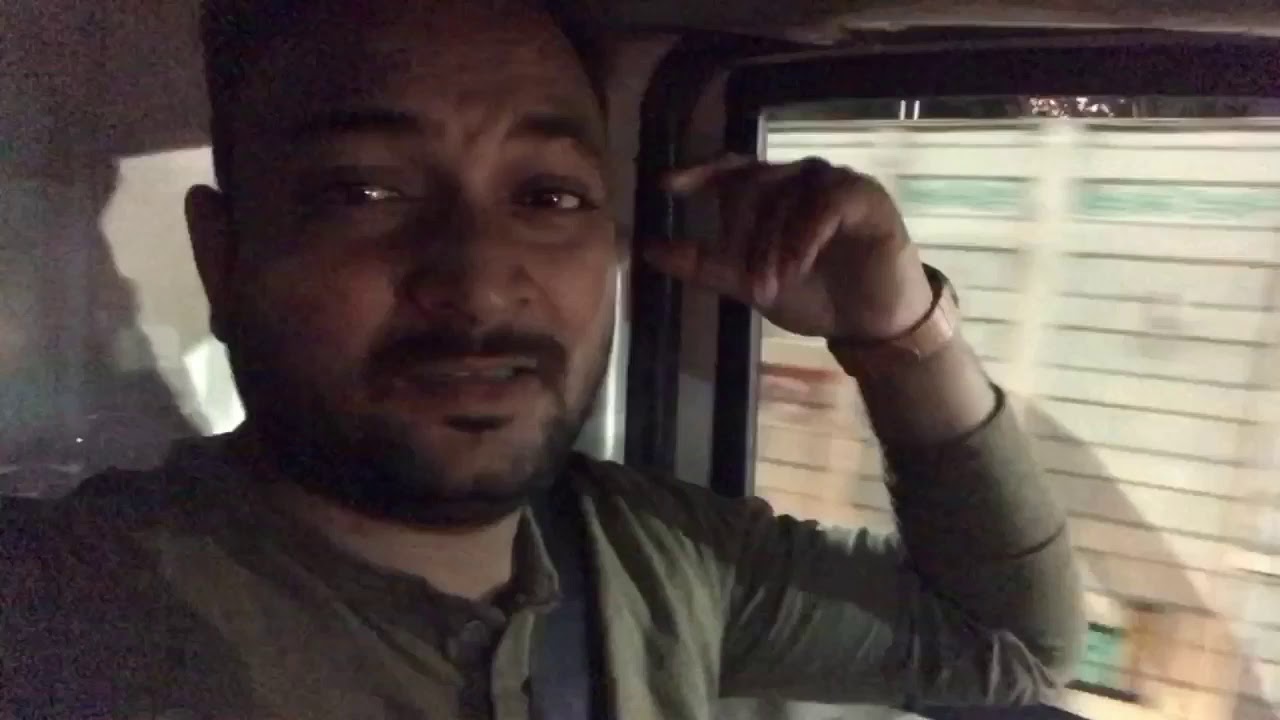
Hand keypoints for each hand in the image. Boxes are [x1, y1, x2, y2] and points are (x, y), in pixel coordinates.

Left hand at [644, 155, 932, 339]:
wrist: (868, 322)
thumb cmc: (812, 295)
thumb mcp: (748, 283)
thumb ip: (702, 264)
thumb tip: (647, 251)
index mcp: (772, 193)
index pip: (731, 170)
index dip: (699, 173)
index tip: (666, 186)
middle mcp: (800, 179)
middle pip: (757, 186)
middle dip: (747, 238)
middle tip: (751, 285)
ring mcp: (833, 183)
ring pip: (788, 196)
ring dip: (775, 244)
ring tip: (771, 286)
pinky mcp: (865, 197)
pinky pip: (827, 204)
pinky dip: (806, 236)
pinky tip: (799, 266)